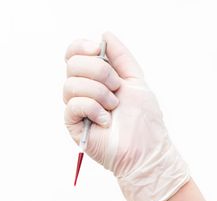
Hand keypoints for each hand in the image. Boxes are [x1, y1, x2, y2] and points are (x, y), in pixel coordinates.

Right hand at [64, 32, 189, 200]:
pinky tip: (105, 120)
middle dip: (99, 71)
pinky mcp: (73, 125)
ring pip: (71, 84)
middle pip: (72, 64)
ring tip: (113, 107)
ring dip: (99, 93)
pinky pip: (73, 105)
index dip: (81, 47)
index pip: (74, 54)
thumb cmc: (143, 120)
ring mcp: (77, 108)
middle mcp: (83, 90)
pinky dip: (93, 109)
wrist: (145, 150)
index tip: (98, 49)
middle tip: (116, 88)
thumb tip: (104, 35)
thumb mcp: (135, 81)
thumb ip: (121, 56)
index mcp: (95, 78)